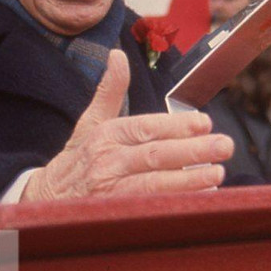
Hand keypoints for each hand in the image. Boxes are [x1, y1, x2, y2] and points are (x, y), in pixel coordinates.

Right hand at [21, 50, 232, 201]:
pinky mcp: (114, 215)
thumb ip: (110, 91)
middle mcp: (107, 162)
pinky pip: (150, 209)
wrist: (45, 200)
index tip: (205, 122)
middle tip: (224, 146)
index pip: (145, 128)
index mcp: (106, 135)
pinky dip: (175, 204)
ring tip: (217, 174)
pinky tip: (200, 200)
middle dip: (193, 150)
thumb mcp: (89, 122)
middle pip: (155, 155)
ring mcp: (110, 192)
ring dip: (188, 180)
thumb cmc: (76, 159)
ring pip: (153, 184)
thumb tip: (117, 55)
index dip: (176, 126)